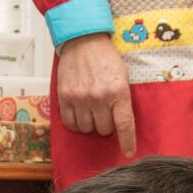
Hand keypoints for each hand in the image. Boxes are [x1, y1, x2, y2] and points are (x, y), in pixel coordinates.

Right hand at [53, 33, 135, 155]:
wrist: (83, 40)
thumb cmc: (106, 57)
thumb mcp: (123, 76)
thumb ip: (122, 99)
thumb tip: (121, 124)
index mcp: (118, 91)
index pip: (124, 124)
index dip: (127, 142)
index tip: (128, 153)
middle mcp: (99, 96)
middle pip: (104, 129)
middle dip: (106, 125)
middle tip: (104, 112)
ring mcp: (80, 97)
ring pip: (86, 128)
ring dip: (90, 124)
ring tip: (91, 110)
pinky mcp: (65, 96)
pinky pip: (70, 123)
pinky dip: (75, 122)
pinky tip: (79, 112)